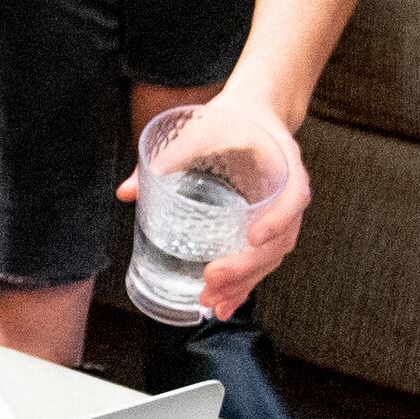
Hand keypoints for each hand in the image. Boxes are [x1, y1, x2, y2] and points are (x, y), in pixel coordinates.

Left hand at [118, 95, 311, 319]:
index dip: (277, 220)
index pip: (293, 196)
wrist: (254, 112)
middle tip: (211, 280)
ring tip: (213, 303)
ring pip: (271, 257)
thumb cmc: (229, 118)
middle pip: (279, 239)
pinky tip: (224, 306)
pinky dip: (245, 284)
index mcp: (284, 164)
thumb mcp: (199, 130)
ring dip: (244, 283)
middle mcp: (289, 194)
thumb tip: (126, 193)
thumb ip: (167, 157)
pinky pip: (262, 261)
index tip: (252, 238)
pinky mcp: (267, 228)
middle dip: (246, 266)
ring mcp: (281, 214)